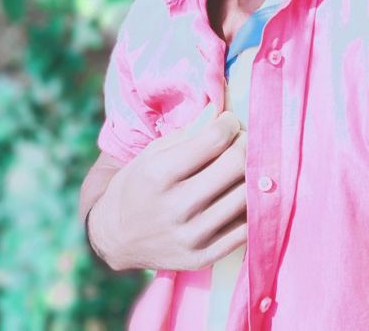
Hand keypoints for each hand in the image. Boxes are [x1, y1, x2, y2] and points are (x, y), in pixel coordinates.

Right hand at [88, 108, 246, 271]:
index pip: (216, 138)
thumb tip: (223, 110)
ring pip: (246, 195)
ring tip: (244, 165)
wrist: (116, 237)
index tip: (229, 121)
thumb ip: (189, 132)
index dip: (229, 123)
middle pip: (236, 163)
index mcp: (160, 173)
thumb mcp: (153, 152)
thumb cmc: (139, 184)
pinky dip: (250, 206)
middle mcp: (176, 206)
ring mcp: (191, 236)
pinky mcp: (203, 257)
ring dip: (252, 172)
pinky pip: (246, 228)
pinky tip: (241, 192)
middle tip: (241, 140)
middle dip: (246, 143)